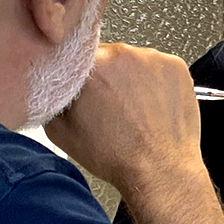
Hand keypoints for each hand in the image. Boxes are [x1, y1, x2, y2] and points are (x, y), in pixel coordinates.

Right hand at [43, 44, 202, 195]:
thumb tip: (48, 83)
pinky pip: (158, 67)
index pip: (74, 54)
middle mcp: (121, 56)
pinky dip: (155, 81)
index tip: (82, 86)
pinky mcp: (175, 66)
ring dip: (131, 77)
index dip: (77, 72)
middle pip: (106, 55)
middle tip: (109, 104)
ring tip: (133, 108)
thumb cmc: (115, 156)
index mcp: (88, 67)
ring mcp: (152, 59)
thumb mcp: (60, 131)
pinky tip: (152, 105)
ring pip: (133, 60)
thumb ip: (50, 97)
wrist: (159, 169)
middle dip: (105, 75)